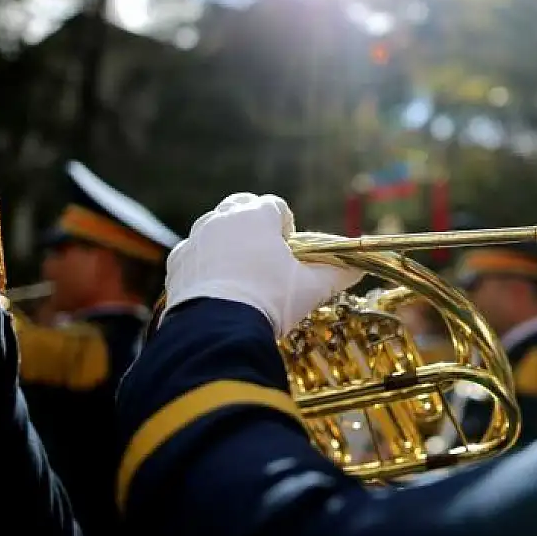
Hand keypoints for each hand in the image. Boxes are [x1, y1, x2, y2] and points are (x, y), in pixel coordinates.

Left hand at [163, 193, 364, 334]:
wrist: (217, 329)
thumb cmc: (270, 299)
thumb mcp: (311, 287)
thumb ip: (337, 273)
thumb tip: (360, 269)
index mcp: (256, 215)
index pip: (275, 206)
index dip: (285, 227)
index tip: (289, 251)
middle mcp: (222, 218)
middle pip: (240, 208)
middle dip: (253, 225)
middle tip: (264, 256)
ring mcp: (195, 238)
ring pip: (214, 229)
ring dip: (227, 243)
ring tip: (241, 275)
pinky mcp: (176, 262)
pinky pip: (194, 255)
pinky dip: (204, 265)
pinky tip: (217, 289)